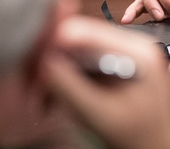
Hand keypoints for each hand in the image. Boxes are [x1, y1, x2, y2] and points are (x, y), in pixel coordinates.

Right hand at [42, 15, 169, 148]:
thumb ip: (69, 86)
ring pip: (81, 50)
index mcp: (138, 51)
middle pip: (83, 38)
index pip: (88, 32)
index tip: (31, 58)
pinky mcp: (120, 64)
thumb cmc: (136, 137)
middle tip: (32, 79)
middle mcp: (135, 44)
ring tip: (42, 91)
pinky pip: (87, 61)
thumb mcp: (98, 113)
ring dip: (59, 68)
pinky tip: (56, 95)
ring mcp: (129, 53)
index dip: (55, 41)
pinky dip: (69, 75)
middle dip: (55, 56)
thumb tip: (42, 59)